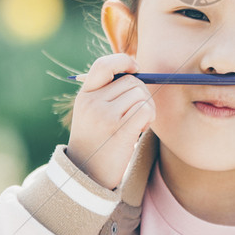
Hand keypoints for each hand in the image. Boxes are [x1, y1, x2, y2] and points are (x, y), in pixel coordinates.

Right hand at [65, 53, 156, 190]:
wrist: (87, 174)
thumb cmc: (97, 139)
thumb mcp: (92, 112)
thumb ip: (108, 92)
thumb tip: (136, 70)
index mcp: (85, 95)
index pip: (103, 65)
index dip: (123, 61)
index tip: (135, 68)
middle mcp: (92, 103)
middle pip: (131, 81)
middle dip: (142, 93)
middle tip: (137, 112)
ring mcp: (105, 117)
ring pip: (141, 95)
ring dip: (147, 107)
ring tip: (137, 123)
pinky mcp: (120, 131)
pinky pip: (145, 109)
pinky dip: (149, 117)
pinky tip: (140, 129)